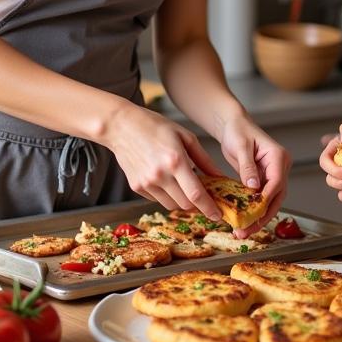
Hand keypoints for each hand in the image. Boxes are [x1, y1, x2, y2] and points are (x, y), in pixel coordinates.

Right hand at [104, 102, 224, 220]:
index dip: (209, 208)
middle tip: (203, 196)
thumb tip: (219, 176)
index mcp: (175, 161)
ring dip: (182, 201)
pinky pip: (158, 199)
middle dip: (197, 204)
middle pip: (185, 204)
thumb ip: (204, 159)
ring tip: (184, 185)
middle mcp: (160, 175)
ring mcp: (146, 183)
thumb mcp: (185, 136)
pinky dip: (167, 195)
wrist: (122, 126)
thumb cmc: (155, 126)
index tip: (218, 215)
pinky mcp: (137, 187)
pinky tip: (167, 180)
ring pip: (172, 205)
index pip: (196, 194)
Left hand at [218, 114, 291, 236]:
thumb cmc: (238, 129)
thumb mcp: (241, 146)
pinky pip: (261, 198)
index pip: (276, 182)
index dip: (266, 199)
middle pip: (276, 196)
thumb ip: (247, 167)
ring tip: (243, 231)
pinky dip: (253, 210)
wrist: (233, 124)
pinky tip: (243, 222)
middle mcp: (279, 167)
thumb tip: (252, 187)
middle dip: (262, 216)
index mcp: (278, 157)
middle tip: (246, 230)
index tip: (254, 214)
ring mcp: (272, 174)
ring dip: (258, 217)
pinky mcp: (263, 180)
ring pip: (270, 201)